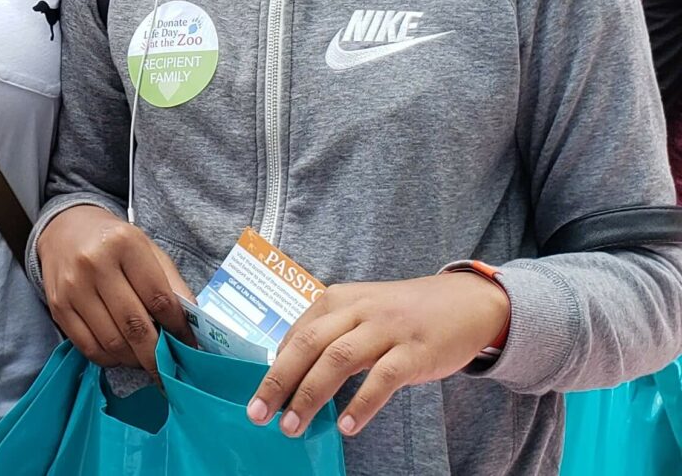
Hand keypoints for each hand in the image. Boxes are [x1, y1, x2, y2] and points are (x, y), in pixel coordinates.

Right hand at [36, 205, 193, 372]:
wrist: (66, 229)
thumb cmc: (114, 243)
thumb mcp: (148, 250)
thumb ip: (171, 284)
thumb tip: (192, 326)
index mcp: (125, 243)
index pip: (159, 298)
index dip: (178, 328)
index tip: (190, 345)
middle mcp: (95, 263)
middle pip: (135, 325)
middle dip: (157, 356)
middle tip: (170, 370)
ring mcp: (73, 286)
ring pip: (112, 342)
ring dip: (135, 359)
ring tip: (146, 359)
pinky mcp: (58, 306)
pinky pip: (89, 348)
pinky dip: (111, 359)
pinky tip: (122, 353)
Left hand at [247, 272, 509, 437]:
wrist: (467, 302)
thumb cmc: (405, 314)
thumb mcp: (362, 312)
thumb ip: (331, 334)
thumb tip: (293, 371)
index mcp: (339, 299)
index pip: (297, 333)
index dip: (275, 366)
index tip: (259, 394)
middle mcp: (358, 309)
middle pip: (308, 344)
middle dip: (279, 380)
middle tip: (258, 413)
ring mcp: (387, 328)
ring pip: (338, 359)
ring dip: (310, 394)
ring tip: (292, 426)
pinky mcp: (415, 350)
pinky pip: (383, 378)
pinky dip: (361, 402)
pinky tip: (346, 425)